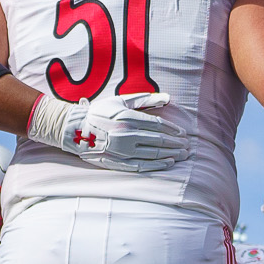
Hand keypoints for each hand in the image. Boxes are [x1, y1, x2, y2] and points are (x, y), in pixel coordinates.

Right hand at [29, 91, 191, 173]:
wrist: (75, 129)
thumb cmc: (100, 112)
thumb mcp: (121, 101)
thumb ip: (145, 99)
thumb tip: (168, 98)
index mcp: (129, 118)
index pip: (159, 125)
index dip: (173, 130)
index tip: (183, 134)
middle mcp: (127, 135)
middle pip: (159, 141)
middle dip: (176, 144)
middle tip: (188, 146)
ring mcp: (123, 150)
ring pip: (153, 153)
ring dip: (171, 154)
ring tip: (183, 155)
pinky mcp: (118, 162)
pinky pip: (142, 166)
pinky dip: (157, 165)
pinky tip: (168, 163)